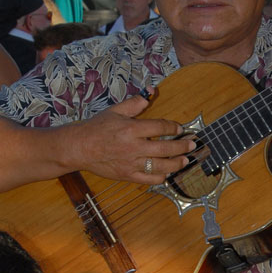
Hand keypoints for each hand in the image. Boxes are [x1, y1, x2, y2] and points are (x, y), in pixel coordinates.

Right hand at [78, 92, 195, 184]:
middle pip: (166, 149)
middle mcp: (134, 147)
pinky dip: (160, 177)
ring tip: (184, 161)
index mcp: (131, 129)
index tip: (180, 129)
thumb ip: (134, 103)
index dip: (174, 128)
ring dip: (176, 164)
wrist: (80, 147)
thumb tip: (149, 93)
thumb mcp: (114, 110)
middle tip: (192, 145)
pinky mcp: (127, 175)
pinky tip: (166, 173)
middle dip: (182, 147)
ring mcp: (131, 163)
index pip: (160, 128)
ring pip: (161, 166)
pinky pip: (149, 179)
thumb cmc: (96, 128)